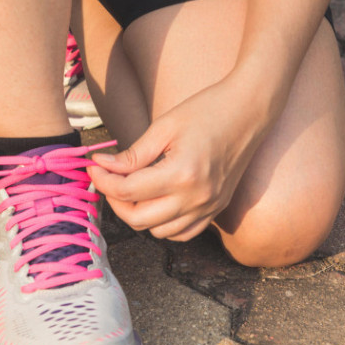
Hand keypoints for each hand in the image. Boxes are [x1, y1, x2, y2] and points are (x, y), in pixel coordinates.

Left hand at [88, 77, 273, 240]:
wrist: (249, 111)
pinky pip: (182, 233)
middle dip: (115, 200)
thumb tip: (102, 166)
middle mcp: (196, 198)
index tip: (94, 166)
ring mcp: (209, 207)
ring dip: (138, 214)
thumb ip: (133, 154)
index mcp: (182, 174)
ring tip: (132, 189)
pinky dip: (163, 225)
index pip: (128, 191)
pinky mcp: (216, 209)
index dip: (103, 180)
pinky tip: (156, 202)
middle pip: (139, 219)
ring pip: (158, 232)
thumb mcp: (164, 127)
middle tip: (108, 178)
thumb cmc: (207, 110)